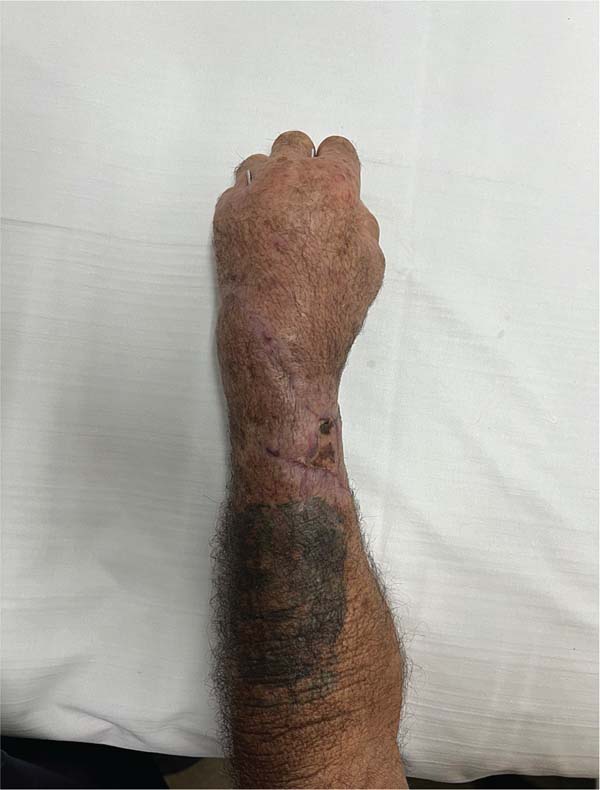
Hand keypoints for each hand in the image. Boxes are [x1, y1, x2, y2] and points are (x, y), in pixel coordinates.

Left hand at [213, 131, 384, 405]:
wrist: (282, 333)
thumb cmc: (332, 305)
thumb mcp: (371, 264)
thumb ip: (360, 225)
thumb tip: (349, 213)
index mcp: (335, 185)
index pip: (337, 149)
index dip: (336, 167)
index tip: (331, 185)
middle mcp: (291, 177)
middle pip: (293, 145)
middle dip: (299, 166)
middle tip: (300, 198)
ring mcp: (253, 192)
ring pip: (257, 164)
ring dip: (267, 182)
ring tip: (270, 216)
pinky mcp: (225, 214)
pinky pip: (234, 194)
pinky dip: (243, 208)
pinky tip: (250, 236)